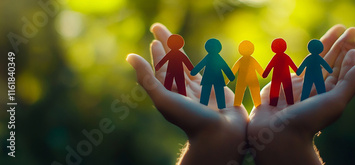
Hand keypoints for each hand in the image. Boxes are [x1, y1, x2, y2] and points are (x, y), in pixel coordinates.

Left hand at [126, 23, 247, 163]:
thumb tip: (130, 57)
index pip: (160, 71)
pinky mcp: (212, 89)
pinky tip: (193, 56)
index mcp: (168, 95)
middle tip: (158, 29)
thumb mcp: (164, 98)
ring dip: (178, 51)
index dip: (157, 55)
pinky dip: (197, 62)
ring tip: (174, 37)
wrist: (220, 133)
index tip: (154, 41)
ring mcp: (197, 90)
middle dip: (165, 47)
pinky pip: (203, 72)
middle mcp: (181, 92)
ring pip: (185, 66)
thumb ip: (147, 78)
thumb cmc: (190, 119)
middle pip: (170, 64)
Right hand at [247, 25, 354, 164]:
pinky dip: (307, 55)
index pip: (342, 70)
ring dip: (328, 45)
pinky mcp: (284, 83)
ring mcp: (301, 85)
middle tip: (353, 29)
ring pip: (317, 60)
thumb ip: (349, 83)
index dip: (349, 55)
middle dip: (343, 46)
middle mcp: (317, 89)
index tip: (354, 39)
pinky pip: (298, 64)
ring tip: (338, 29)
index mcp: (330, 94)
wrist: (277, 133)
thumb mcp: (335, 102)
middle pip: (332, 62)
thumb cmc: (308, 120)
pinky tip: (315, 47)